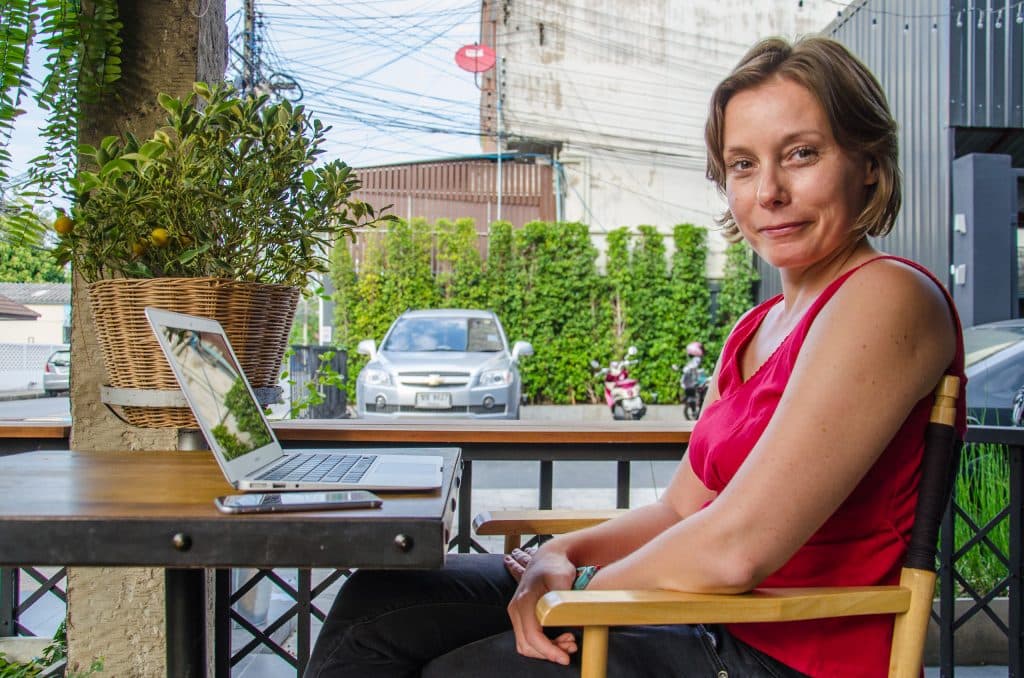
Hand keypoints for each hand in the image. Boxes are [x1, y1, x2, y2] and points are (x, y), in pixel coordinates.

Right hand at [506, 546, 577, 664]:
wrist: (548, 558)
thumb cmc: (556, 567)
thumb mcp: (563, 580)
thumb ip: (563, 601)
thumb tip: (569, 622)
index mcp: (525, 601)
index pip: (532, 635)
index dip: (548, 650)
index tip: (564, 657)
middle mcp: (516, 609)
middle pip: (527, 644)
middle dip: (549, 652)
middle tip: (570, 647)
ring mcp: (517, 613)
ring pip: (527, 643)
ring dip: (547, 649)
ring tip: (569, 642)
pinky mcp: (522, 616)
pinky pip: (529, 637)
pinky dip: (544, 643)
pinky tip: (562, 637)